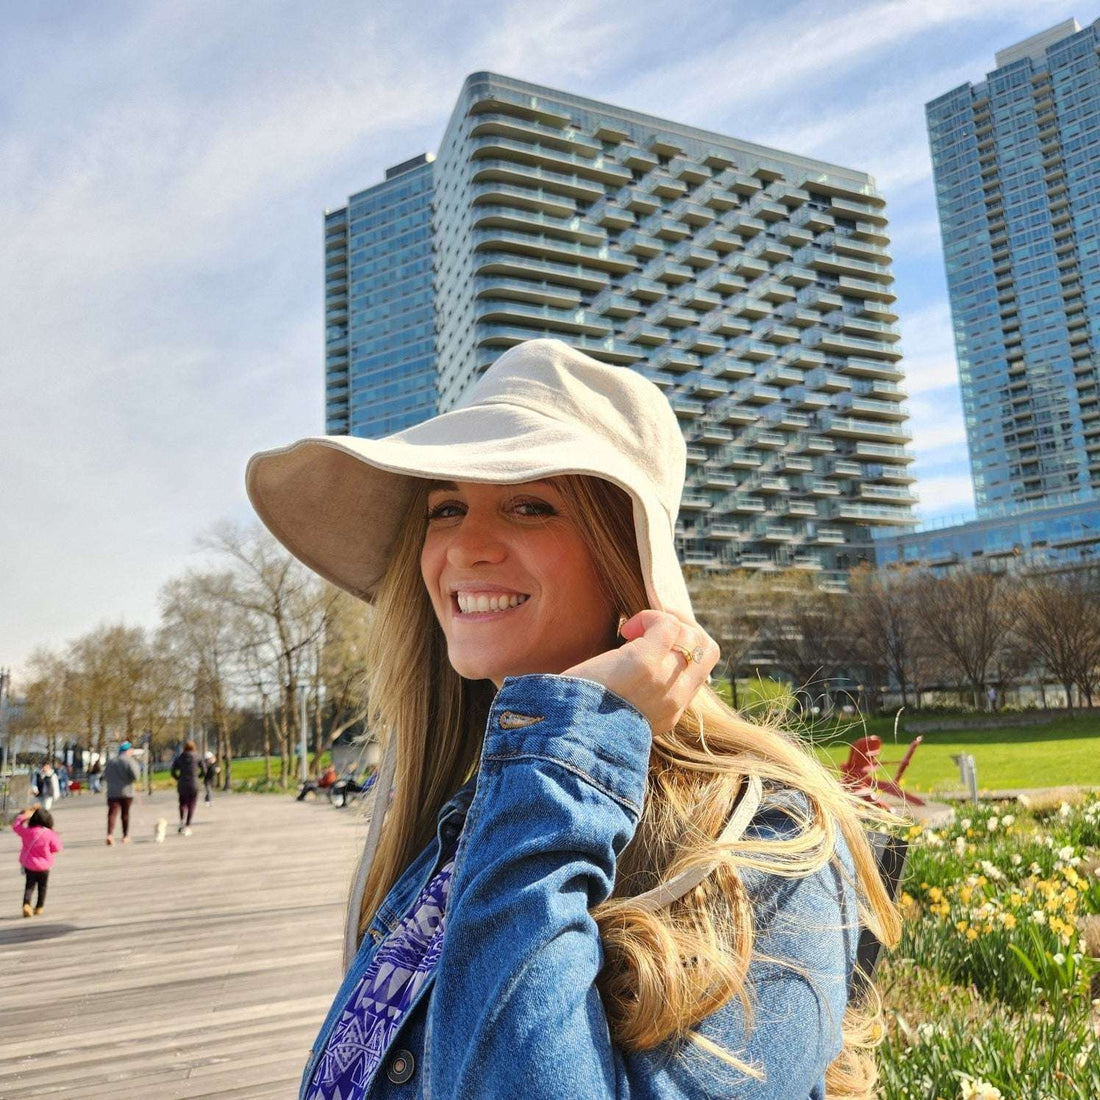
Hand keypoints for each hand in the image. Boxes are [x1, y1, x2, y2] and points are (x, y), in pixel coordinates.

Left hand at [562, 610, 718, 733]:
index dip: (681, 649)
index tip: (653, 643)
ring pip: (692, 635)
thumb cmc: (579, 719)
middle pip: (708, 651)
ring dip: (665, 620)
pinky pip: (668, 625)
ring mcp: (663, 681)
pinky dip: (649, 617)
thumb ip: (634, 697)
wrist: (564, 736)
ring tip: (634, 629)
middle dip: (686, 628)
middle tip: (653, 625)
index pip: (698, 673)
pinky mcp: (645, 663)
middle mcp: (674, 700)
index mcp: (669, 714)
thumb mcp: (618, 714)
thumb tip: (627, 670)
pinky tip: (624, 630)